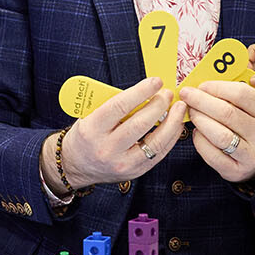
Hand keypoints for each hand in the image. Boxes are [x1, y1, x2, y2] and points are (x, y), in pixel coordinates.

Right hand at [46, 77, 186, 190]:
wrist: (76, 165)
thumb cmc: (85, 135)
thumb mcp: (90, 115)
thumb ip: (114, 104)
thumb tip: (145, 91)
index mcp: (92, 129)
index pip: (120, 106)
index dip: (142, 91)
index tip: (156, 81)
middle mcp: (106, 148)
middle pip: (140, 124)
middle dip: (159, 105)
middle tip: (168, 94)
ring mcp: (122, 163)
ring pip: (155, 142)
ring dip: (172, 122)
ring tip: (178, 108)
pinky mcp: (135, 172)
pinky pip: (158, 154)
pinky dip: (170, 138)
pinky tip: (175, 125)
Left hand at [180, 79, 254, 182]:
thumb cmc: (248, 127)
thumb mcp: (249, 110)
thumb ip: (231, 97)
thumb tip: (200, 86)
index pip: (241, 94)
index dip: (217, 87)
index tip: (201, 85)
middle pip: (227, 113)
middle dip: (202, 102)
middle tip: (186, 95)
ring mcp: (251, 155)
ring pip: (220, 135)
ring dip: (200, 121)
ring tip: (192, 113)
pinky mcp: (236, 171)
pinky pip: (212, 155)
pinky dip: (200, 141)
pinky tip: (197, 133)